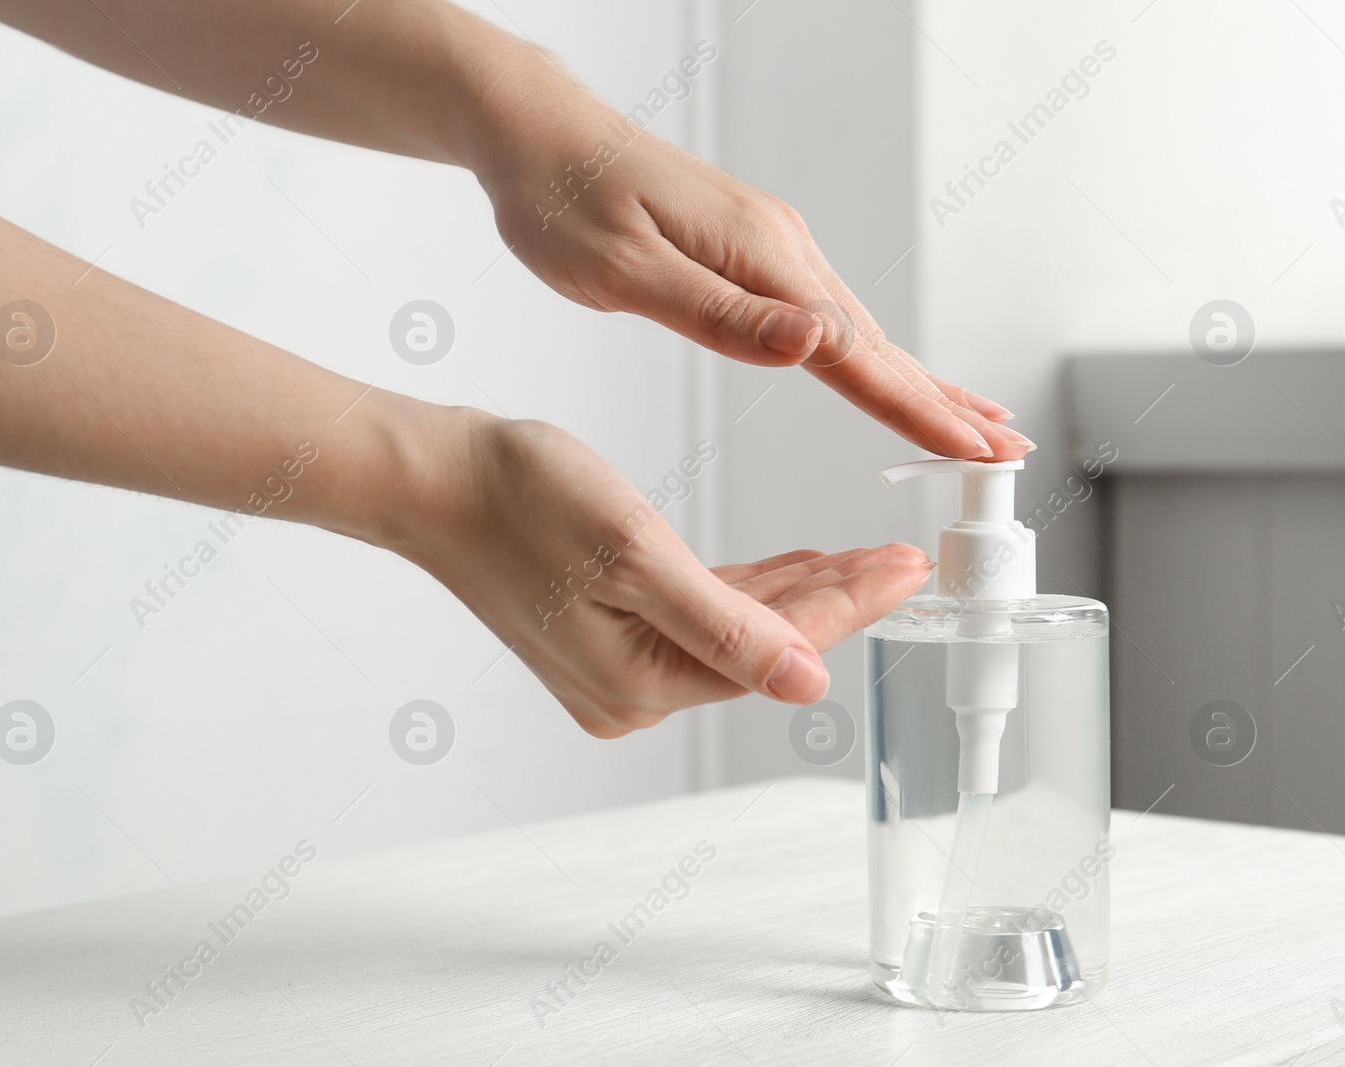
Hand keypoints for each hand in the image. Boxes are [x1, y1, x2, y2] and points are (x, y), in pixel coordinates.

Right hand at [394, 410, 934, 736]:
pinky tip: (789, 569)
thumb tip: (806, 683)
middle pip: (761, 647)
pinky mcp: (605, 638)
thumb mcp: (637, 555)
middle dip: (837, 602)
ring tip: (862, 560)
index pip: (776, 649)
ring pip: (734, 631)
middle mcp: (629, 694)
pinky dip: (748, 592)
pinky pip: (697, 619)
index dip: (851, 607)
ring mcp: (614, 670)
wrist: (436, 482)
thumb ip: (727, 626)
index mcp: (639, 684)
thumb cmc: (520, 501)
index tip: (907, 569)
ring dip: (798, 595)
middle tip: (903, 560)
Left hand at [472, 94, 1032, 461]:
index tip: (972, 447)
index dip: (916, 408)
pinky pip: (829, 311)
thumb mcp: (627, 272)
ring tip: (972, 420)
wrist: (539, 134)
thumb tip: (815, 345)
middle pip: (876, 341)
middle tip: (1005, 447)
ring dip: (918, 380)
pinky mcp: (753, 247)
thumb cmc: (563, 202)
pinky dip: (871, 351)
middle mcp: (780, 244)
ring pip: (860, 328)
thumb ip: (721, 315)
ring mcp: (772, 243)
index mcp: (757, 255)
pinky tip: (885, 367)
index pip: (854, 352)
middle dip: (943, 401)